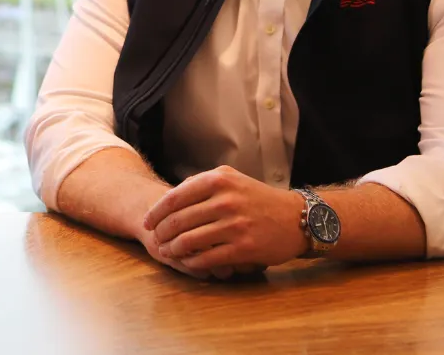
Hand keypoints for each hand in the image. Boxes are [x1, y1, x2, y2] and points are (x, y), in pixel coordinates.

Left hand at [141, 165, 308, 274]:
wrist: (296, 218)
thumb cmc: (258, 199)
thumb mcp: (231, 180)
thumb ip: (202, 185)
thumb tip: (169, 198)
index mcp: (218, 180)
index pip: (175, 197)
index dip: (156, 212)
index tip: (147, 222)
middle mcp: (225, 200)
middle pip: (178, 220)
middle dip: (161, 233)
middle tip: (155, 240)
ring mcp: (235, 224)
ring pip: (189, 240)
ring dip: (173, 249)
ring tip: (168, 253)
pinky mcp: (244, 247)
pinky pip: (208, 258)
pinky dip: (193, 263)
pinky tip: (189, 263)